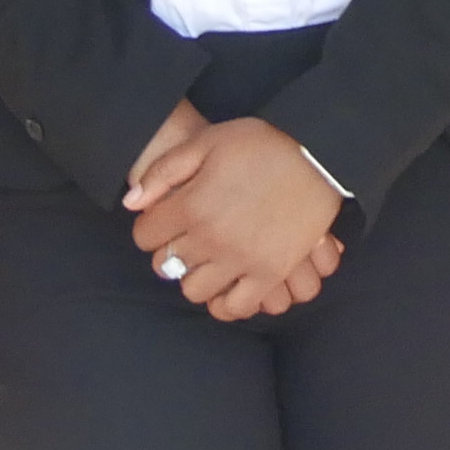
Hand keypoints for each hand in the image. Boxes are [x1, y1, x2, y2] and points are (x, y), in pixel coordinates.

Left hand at [128, 111, 345, 319]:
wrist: (318, 155)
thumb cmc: (261, 144)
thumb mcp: (207, 142)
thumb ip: (164, 172)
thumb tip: (131, 203)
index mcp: (191, 205)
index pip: (145, 236)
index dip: (149, 227)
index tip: (162, 221)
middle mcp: (211, 238)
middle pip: (167, 266)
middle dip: (169, 253)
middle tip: (184, 241)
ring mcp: (241, 259)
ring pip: (195, 290)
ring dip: (194, 277)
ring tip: (206, 261)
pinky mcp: (270, 273)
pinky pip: (236, 306)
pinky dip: (225, 303)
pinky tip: (226, 286)